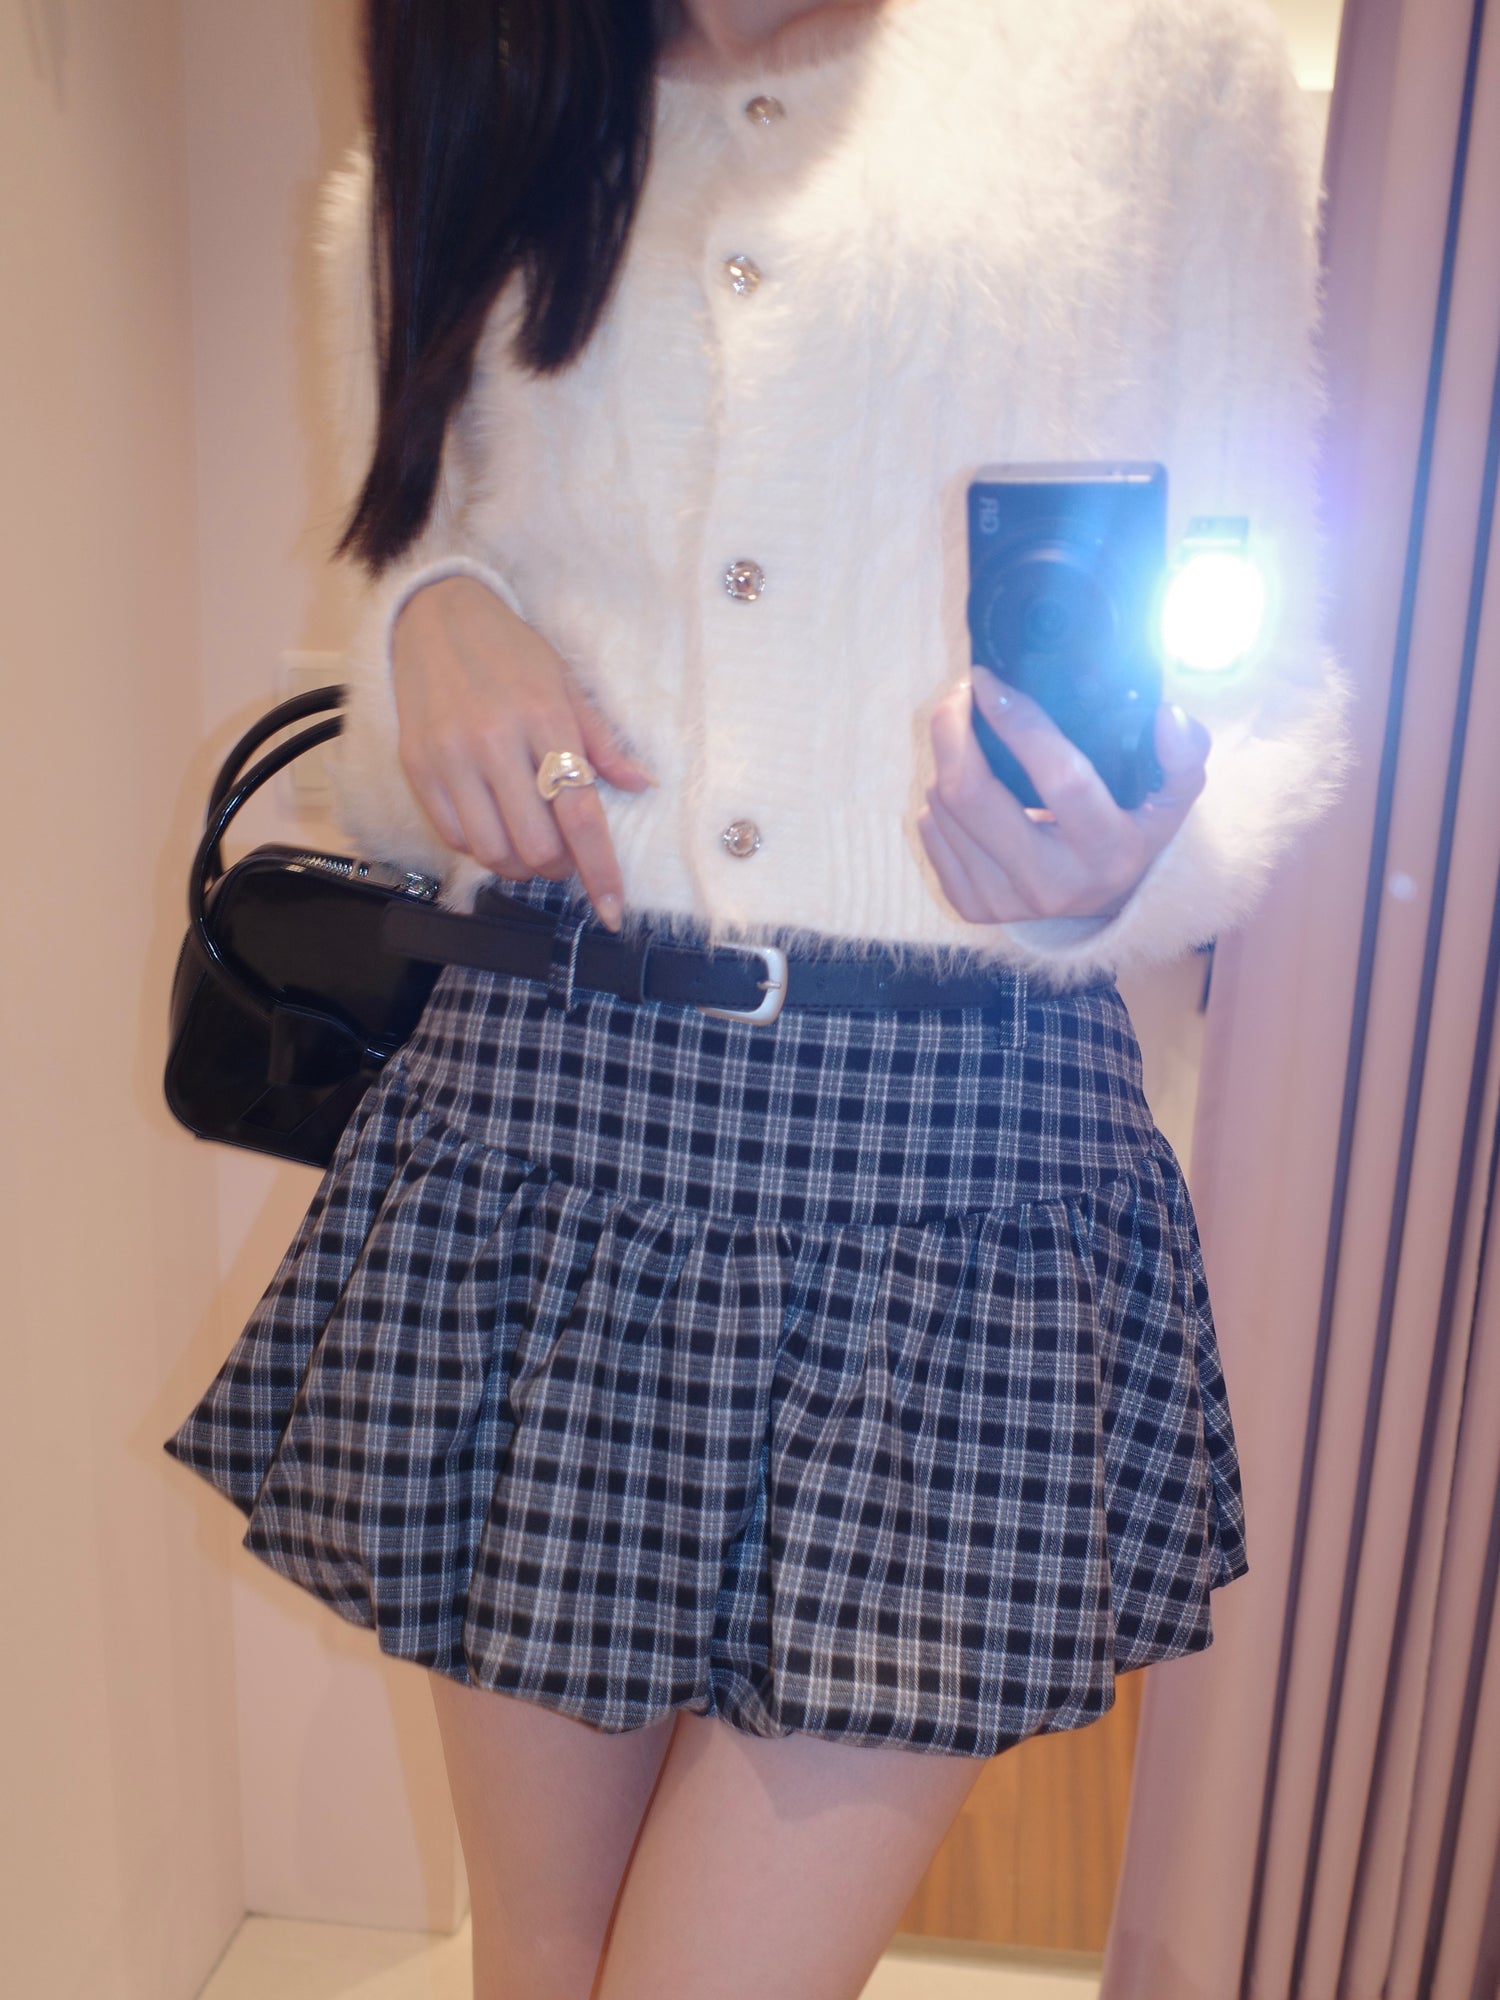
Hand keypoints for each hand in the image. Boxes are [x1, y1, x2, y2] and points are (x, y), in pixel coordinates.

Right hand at [391, 575, 653, 932]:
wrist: (434, 616)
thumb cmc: (510, 651)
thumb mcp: (565, 683)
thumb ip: (601, 741)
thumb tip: (640, 784)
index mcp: (544, 718)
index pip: (579, 814)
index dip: (599, 871)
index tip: (612, 910)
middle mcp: (494, 740)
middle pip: (535, 845)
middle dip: (557, 868)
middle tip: (564, 856)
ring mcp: (450, 757)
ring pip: (491, 852)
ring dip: (519, 866)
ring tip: (529, 844)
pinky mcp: (417, 767)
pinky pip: (453, 837)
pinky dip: (481, 848)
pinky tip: (494, 826)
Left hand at [917, 666, 1210, 924]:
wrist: (1102, 902)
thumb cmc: (1131, 829)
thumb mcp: (1171, 797)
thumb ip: (1182, 757)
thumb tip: (1166, 717)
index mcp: (1107, 852)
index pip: (1059, 778)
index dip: (1018, 722)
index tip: (989, 681)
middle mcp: (1051, 884)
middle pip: (971, 794)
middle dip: (952, 730)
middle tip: (962, 693)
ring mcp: (1004, 901)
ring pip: (943, 807)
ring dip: (948, 760)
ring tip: (970, 739)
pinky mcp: (970, 905)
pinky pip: (930, 831)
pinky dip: (939, 798)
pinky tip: (967, 789)